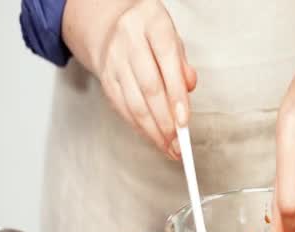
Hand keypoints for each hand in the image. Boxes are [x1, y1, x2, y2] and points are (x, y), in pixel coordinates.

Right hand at [63, 0, 196, 158]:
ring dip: (152, 131)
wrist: (113, 25)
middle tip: (177, 142)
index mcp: (152, 22)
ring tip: (168, 147)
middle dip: (165, 121)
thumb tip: (188, 89)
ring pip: (134, 103)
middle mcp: (129, 39)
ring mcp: (114, 60)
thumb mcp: (172, 38)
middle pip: (149, 87)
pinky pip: (122, 108)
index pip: (167, 61)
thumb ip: (182, 64)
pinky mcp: (105, 78)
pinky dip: (138, 127)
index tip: (184, 121)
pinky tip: (152, 137)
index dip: (176, 95)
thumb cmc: (151, 35)